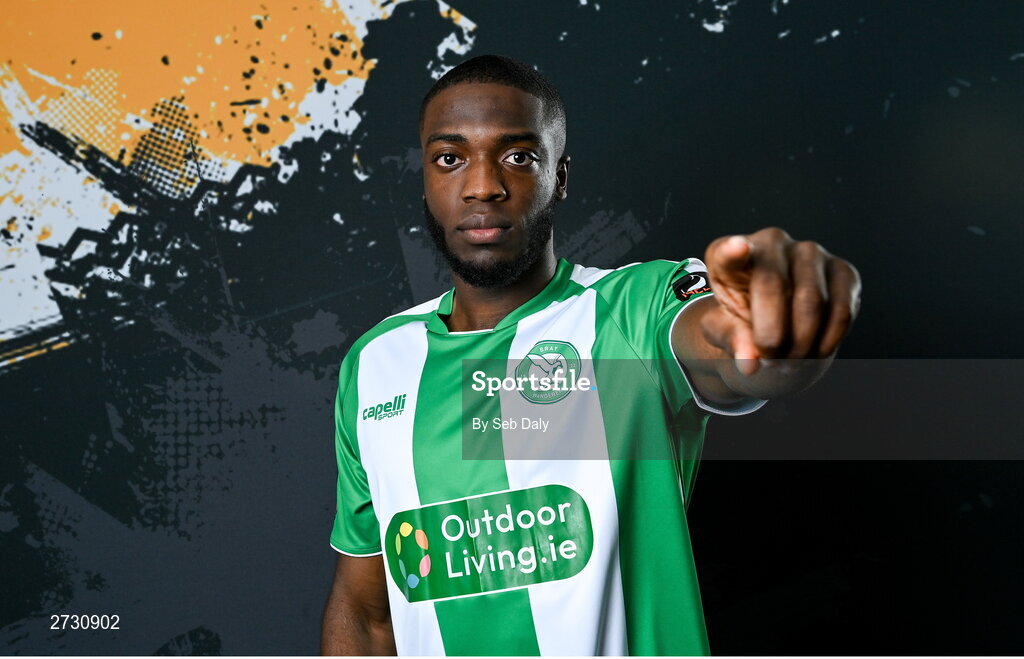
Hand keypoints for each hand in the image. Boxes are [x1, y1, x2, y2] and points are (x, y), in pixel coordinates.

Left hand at [700, 227, 860, 374]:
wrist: (776, 317)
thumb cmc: (741, 319)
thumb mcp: (724, 331)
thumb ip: (731, 341)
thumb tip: (750, 362)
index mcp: (729, 253)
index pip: (727, 253)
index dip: (732, 252)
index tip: (737, 248)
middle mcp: (772, 241)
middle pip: (772, 285)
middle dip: (771, 336)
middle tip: (769, 362)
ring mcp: (810, 251)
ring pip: (812, 301)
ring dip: (801, 344)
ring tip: (788, 362)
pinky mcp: (843, 270)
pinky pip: (842, 310)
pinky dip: (828, 341)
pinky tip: (814, 353)